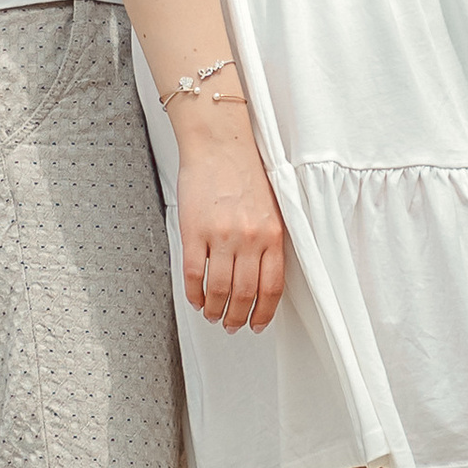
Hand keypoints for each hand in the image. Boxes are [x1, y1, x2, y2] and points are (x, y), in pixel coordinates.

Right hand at [176, 119, 287, 330]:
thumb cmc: (243, 170)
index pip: (272, 287)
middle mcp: (250, 238)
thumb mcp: (270, 207)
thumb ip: (268, 241)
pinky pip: (193, 274)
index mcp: (273, 233)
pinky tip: (195, 299)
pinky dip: (194, 294)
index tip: (257, 324)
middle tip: (232, 325)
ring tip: (213, 315)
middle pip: (245, 294)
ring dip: (215, 310)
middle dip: (238, 318)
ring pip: (219, 290)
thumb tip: (261, 277)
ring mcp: (221, 236)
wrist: (218, 142)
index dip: (264, 312)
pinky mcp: (194, 231)